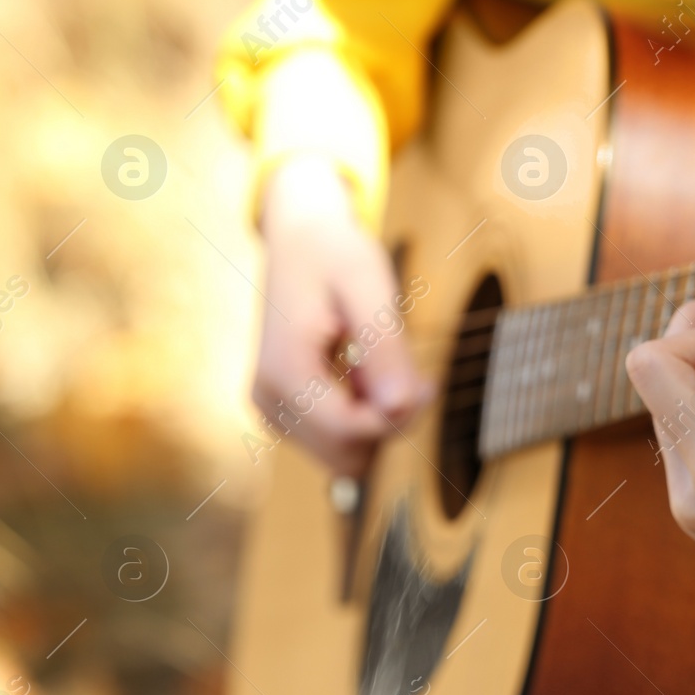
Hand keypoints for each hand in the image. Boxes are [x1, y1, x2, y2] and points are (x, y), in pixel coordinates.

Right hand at [255, 156, 431, 475]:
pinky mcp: (285, 411)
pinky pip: (338, 440)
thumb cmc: (335, 254)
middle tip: (412, 373)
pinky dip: (364, 415)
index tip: (425, 383)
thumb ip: (384, 347)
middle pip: (348, 455)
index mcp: (284, 372)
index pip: (350, 433)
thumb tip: (399, 407)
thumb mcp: (369, 288)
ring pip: (346, 455)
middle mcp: (270, 401)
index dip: (398, 418)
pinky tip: (367, 374)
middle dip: (390, 422)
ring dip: (377, 420)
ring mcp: (273, 410)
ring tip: (382, 365)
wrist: (299, 238)